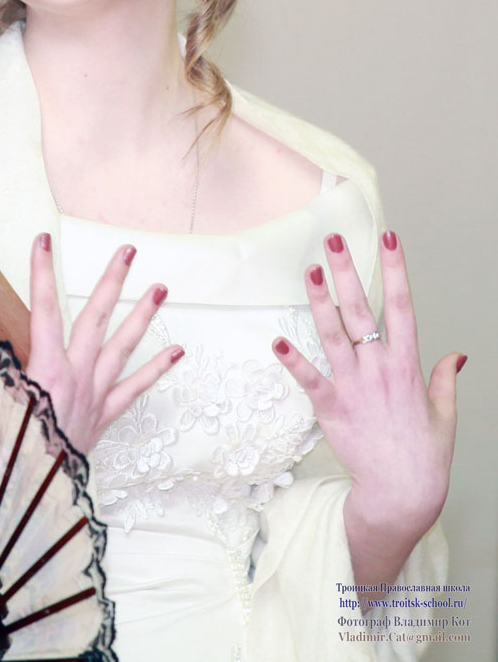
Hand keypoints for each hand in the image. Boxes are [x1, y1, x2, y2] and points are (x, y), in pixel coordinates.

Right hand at [26, 233, 182, 453]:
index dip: (41, 273)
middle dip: (111, 282)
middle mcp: (76, 375)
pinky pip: (134, 388)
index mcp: (45, 368)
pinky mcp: (103, 414)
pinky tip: (176, 351)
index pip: (43, 308)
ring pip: (122, 346)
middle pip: (95, 318)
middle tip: (128, 252)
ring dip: (141, 315)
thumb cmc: (9, 449)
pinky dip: (155, 369)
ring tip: (159, 288)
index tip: (43, 241)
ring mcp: (94, 393)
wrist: (35, 493)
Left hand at [271, 230, 460, 583]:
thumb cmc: (423, 455)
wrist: (402, 495)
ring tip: (309, 270)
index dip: (396, 270)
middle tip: (333, 241)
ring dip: (319, 301)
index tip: (389, 239)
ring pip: (333, 335)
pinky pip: (309, 379)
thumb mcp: (444, 414)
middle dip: (348, 273)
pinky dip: (293, 360)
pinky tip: (277, 340)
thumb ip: (446, 380)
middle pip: (361, 311)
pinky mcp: (332, 408)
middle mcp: (380, 370)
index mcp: (408, 366)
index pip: (402, 307)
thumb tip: (456, 354)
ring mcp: (354, 387)